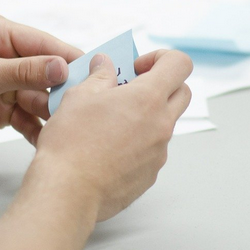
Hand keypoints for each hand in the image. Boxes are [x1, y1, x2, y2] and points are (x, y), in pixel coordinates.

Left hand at [0, 14, 82, 152]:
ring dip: (53, 113)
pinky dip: (39, 129)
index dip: (70, 60)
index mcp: (1, 34)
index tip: (96, 75)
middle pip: (50, 72)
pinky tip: (48, 140)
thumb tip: (63, 67)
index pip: (46, 44)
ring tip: (67, 128)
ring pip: (43, 98)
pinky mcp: (6, 109)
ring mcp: (9, 84)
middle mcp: (9, 56)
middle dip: (64, 91)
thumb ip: (24, 71)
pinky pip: (32, 117)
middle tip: (83, 107)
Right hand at [30, 49, 192, 221]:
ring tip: (110, 122)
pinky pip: (152, 150)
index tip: (137, 68)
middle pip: (182, 93)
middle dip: (161, 85)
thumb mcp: (79, 96)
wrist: (67, 191)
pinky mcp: (150, 175)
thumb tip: (105, 64)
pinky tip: (107, 149)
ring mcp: (159, 153)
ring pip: (164, 124)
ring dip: (146, 116)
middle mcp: (161, 125)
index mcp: (148, 98)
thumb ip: (99, 76)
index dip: (161, 58)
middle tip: (130, 90)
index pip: (179, 64)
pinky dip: (137, 143)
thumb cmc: (71, 142)